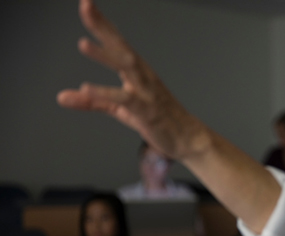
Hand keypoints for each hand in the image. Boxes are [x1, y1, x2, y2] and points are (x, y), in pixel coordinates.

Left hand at [57, 0, 195, 159]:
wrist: (186, 137)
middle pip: (121, 46)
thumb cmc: (156, 119)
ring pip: (126, 67)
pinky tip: (88, 88)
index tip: (86, 4)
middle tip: (86, 6)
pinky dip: (106, 93)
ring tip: (83, 43)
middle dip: (103, 26)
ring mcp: (146, 91)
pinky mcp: (146, 110)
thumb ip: (91, 101)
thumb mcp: (119, 108)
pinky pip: (125, 99)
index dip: (101, 23)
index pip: (116, 42)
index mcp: (136, 70)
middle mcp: (142, 75)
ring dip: (105, 55)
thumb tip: (62, 96)